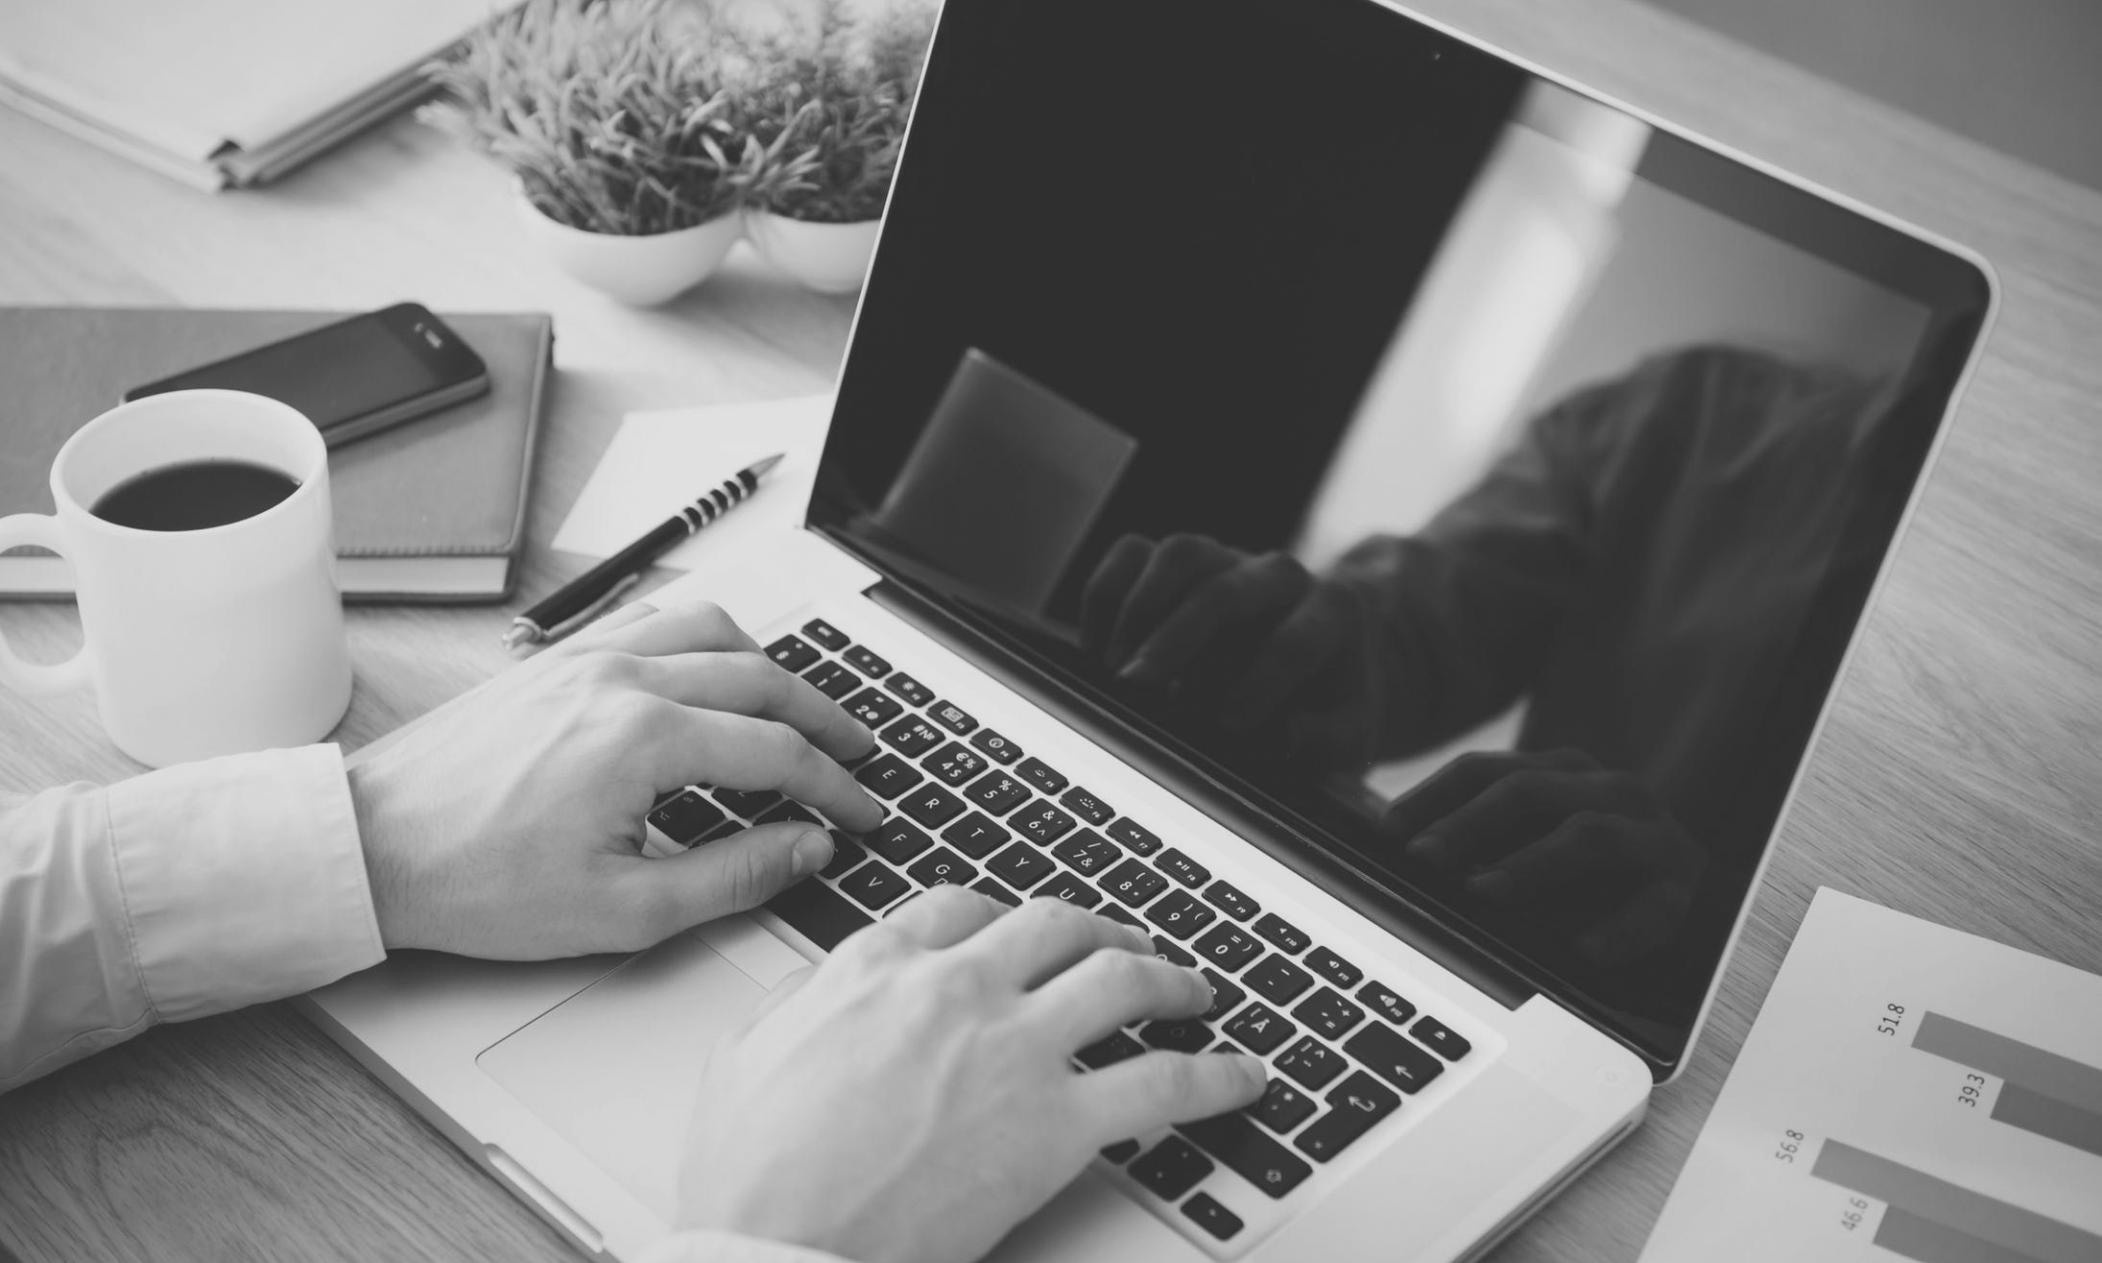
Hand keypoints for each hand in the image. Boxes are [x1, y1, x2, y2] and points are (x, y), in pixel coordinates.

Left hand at [345, 601, 883, 957]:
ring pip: (710, 630)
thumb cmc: (476, 882)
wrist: (372, 846)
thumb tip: (804, 850)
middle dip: (824, 717)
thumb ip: (732, 877)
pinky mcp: (556, 661)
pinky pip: (651, 620)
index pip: (777, 751)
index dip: (835, 787)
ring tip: (797, 706)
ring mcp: (586, 660)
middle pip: (761, 676)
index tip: (863, 812)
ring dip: (769, 665)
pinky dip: (702, 639)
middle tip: (857, 753)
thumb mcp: (622, 911)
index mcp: (644, 739)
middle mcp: (622, 680)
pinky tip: (710, 669)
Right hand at [679, 888, 1268, 1262]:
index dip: (1001, 918)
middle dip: (1097, 929)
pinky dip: (1216, 1075)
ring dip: (1168, 975)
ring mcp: (1013, 1047)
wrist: (770, 1252)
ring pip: (1119, 977)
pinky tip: (1242, 1078)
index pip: (960, 909)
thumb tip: (823, 989)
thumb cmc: (749, 1178)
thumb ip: (800, 1003)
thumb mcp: (746, 1055)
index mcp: (876, 966)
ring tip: (1194, 990)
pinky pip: (1163, 1082)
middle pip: (1052, 925)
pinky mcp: (1057, 1123)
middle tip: (1120, 944)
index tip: (1019, 933)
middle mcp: (954, 987)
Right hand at [1080, 533, 1385, 765]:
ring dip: (1138, 611)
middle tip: (1137, 688)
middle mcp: (1278, 576)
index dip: (1260, 683)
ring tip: (1117, 671)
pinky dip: (1106, 596)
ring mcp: (1226, 560)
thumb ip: (1325, 740)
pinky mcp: (1182, 563)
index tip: (1227, 725)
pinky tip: (1098, 651)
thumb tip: (1282, 738)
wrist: (1316, 658)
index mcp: (1332, 612)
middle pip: (1225, 590)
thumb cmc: (1326, 703)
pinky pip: (1132, 553)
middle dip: (1175, 640)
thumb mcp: (1347, 733)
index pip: (1296, 640)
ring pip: (1179, 555)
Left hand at [1383, 748, 1703, 965]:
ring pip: (1589, 834)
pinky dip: (1619, 930)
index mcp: (1559, 771)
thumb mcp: (1536, 841)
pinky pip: (1654, 906)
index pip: (1482, 771)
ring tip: (1484, 892)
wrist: (1697, 891)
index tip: (1387, 830)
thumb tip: (1403, 866)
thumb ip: (1483, 844)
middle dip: (1467, 824)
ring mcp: (1650, 833)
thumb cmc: (1595, 873)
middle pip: (1526, 791)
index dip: (1430, 796)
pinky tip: (1585, 951)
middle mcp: (1605, 788)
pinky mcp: (1684, 884)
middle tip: (1422, 858)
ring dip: (1531, 864)